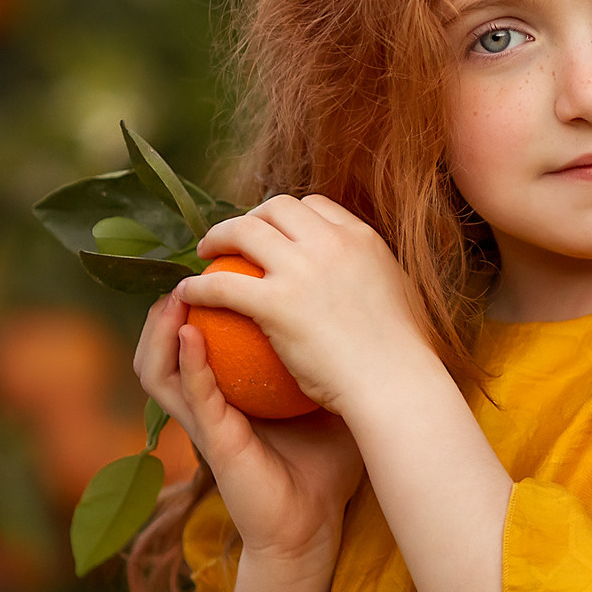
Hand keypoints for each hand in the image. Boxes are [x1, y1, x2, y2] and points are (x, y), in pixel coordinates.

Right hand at [133, 291, 364, 567]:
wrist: (317, 522)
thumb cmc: (327, 462)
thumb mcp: (327, 396)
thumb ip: (328, 353)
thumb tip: (352, 293)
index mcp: (231, 390)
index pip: (200, 336)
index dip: (197, 301)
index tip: (217, 261)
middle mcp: (211, 402)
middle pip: (164, 347)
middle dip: (164, 308)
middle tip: (186, 271)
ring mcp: (206, 423)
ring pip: (158, 371)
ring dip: (160, 332)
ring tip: (175, 296)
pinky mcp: (213, 443)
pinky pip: (194, 397)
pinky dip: (189, 364)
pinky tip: (191, 335)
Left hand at [173, 194, 439, 418]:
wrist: (395, 385)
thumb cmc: (401, 359)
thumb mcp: (397, 298)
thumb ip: (370, 277)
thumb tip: (358, 277)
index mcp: (362, 238)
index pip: (316, 207)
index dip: (290, 217)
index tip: (277, 235)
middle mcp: (332, 241)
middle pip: (277, 207)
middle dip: (251, 215)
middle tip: (235, 238)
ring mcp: (304, 268)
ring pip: (244, 230)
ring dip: (217, 236)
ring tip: (205, 253)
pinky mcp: (277, 300)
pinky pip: (223, 283)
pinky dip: (201, 285)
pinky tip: (190, 295)